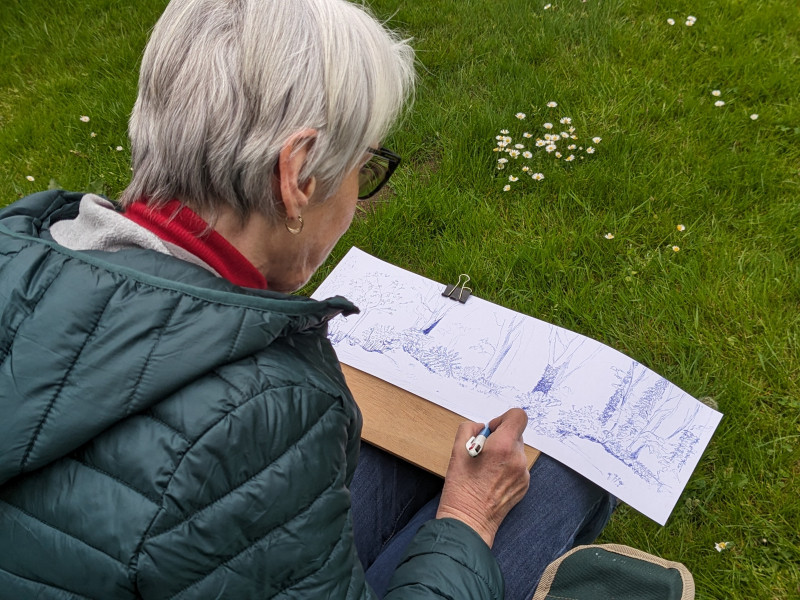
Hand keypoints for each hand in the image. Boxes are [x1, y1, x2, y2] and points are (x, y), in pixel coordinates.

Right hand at [436, 408, 530, 547]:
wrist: (469, 522)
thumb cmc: (461, 489)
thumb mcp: (457, 451)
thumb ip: (469, 429)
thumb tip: (481, 428)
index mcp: (503, 446)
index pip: (518, 416)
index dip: (503, 419)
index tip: (491, 431)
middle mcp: (518, 459)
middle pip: (515, 434)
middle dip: (500, 439)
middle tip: (482, 454)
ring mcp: (523, 474)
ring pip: (516, 451)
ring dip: (503, 454)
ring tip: (485, 470)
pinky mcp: (524, 486)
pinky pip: (518, 467)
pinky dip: (507, 468)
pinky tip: (491, 480)